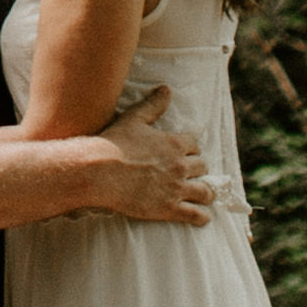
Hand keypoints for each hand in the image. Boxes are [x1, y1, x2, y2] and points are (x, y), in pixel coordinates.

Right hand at [95, 85, 213, 227]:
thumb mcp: (134, 119)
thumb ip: (153, 105)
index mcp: (173, 143)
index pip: (195, 144)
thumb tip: (166, 89)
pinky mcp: (169, 208)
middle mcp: (179, 166)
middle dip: (198, 169)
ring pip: (205, 192)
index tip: (187, 152)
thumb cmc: (114, 143)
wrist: (100, 172)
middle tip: (193, 173)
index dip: (191, 148)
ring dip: (207, 193)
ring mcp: (176, 188)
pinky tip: (202, 217)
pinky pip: (196, 214)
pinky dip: (202, 216)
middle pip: (202, 166)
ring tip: (206, 195)